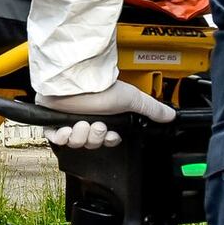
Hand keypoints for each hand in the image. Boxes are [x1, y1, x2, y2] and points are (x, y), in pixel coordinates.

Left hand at [35, 80, 174, 148]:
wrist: (76, 81)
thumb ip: (152, 109)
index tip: (110, 135)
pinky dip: (62, 136)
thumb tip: (170, 115)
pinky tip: (67, 128)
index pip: (106, 140)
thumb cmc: (100, 87)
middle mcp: (86, 118)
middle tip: (97, 125)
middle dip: (95, 137)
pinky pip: (56, 138)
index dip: (108, 141)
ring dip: (80, 135)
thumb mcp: (132, 99)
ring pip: (75, 142)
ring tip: (82, 122)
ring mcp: (68, 120)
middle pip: (91, 143)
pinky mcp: (53, 121)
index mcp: (103, 116)